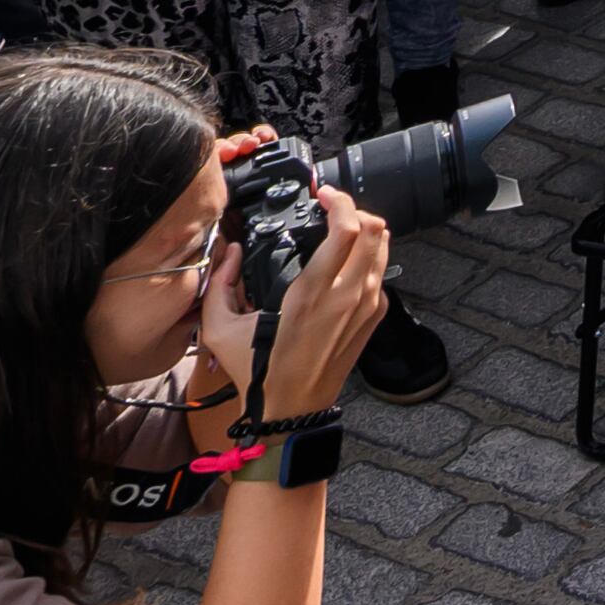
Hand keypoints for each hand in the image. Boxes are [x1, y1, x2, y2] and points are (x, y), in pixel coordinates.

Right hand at [197, 185, 390, 424]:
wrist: (291, 409)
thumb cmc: (259, 372)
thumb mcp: (222, 329)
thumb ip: (220, 285)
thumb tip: (228, 253)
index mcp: (312, 293)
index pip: (346, 230)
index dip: (340, 201)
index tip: (324, 194)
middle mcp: (347, 296)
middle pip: (375, 229)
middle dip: (356, 209)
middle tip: (334, 208)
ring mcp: (367, 306)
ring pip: (384, 248)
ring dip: (367, 230)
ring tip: (343, 230)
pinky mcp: (374, 318)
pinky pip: (382, 274)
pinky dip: (370, 257)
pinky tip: (348, 262)